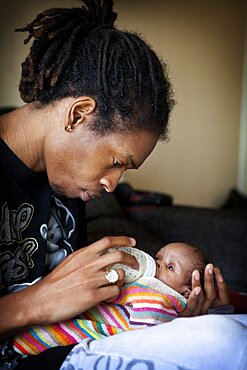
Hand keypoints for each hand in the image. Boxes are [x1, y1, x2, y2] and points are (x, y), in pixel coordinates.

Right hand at [0, 236, 137, 337]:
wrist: (41, 300)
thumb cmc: (55, 282)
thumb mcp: (70, 261)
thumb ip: (86, 257)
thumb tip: (100, 256)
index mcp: (83, 254)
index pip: (108, 241)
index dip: (123, 240)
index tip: (133, 242)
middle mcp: (90, 264)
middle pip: (119, 255)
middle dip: (132, 259)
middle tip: (135, 265)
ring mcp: (92, 279)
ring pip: (119, 275)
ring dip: (121, 280)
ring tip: (116, 284)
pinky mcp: (93, 295)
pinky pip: (114, 291)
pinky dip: (115, 293)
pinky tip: (109, 295)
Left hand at [179, 263, 228, 316]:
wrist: (165, 315)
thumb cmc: (179, 300)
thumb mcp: (190, 292)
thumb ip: (197, 283)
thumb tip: (198, 266)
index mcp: (207, 305)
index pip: (223, 299)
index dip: (222, 285)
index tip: (217, 270)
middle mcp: (203, 310)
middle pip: (211, 295)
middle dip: (210, 279)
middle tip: (209, 266)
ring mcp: (194, 313)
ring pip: (202, 298)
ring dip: (200, 284)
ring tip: (197, 272)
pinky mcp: (184, 315)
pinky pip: (191, 306)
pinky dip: (194, 296)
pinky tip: (196, 288)